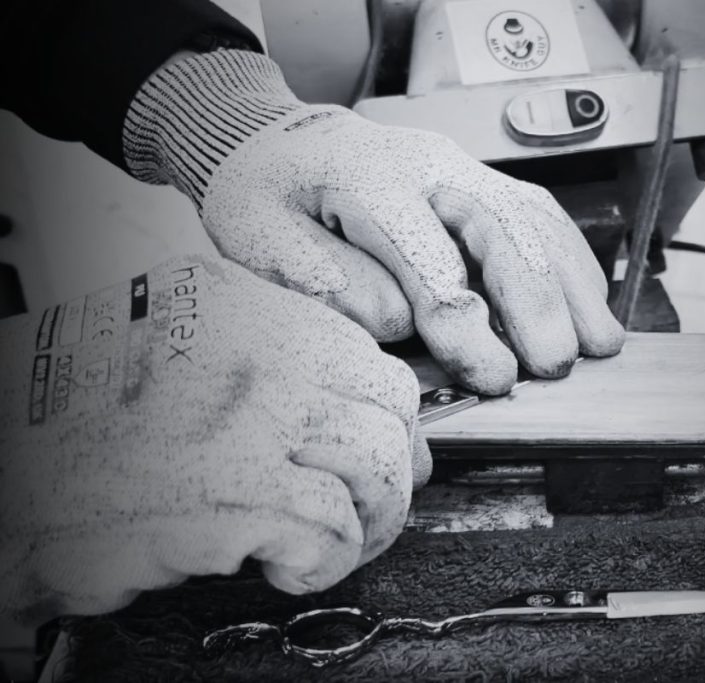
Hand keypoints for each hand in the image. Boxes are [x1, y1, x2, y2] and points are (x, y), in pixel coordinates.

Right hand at [0, 256, 427, 624]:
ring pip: (379, 461)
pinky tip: (287, 567)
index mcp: (236, 303)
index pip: (361, 349)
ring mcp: (252, 414)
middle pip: (389, 401)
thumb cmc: (77, 428)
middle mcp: (254, 346)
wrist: (4, 480)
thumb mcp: (172, 357)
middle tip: (366, 505)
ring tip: (331, 540)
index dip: (385, 413)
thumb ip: (259, 370)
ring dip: (372, 518)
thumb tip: (353, 416)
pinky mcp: (240, 489)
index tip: (383, 450)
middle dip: (393, 464)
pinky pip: (335, 528)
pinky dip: (325, 563)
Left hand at [124, 50, 624, 394]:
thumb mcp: (259, 241)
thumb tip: (402, 321)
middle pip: (503, 229)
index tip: (496, 381)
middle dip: (535, 302)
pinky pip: (541, 216)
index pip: (431, 261)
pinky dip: (573, 263)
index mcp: (369, 182)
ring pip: (535, 219)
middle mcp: (430, 167)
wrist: (282, 143)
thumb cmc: (269, 200)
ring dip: (572, 284)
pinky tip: (592, 304)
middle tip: (555, 365)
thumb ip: (326, 283)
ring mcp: (464, 171)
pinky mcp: (483, 184)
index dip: (468, 328)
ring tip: (600, 345)